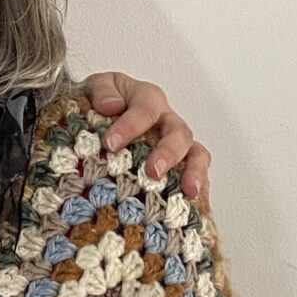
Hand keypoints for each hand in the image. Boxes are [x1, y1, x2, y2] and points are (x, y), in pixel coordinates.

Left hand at [83, 73, 212, 208]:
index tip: (110, 144)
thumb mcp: (96, 85)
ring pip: (196, 154)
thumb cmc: (102, 101)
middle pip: (178, 134)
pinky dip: (201, 194)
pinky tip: (198, 210)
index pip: (145, 110)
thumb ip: (102, 91)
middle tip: (152, 171)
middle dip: (168, 153)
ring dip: (194, 172)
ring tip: (189, 192)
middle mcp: (168, 121)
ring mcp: (177, 145)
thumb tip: (111, 106)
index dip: (130, 126)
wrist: (98, 113)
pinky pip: (197, 178)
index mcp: (148, 99)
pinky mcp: (180, 166)